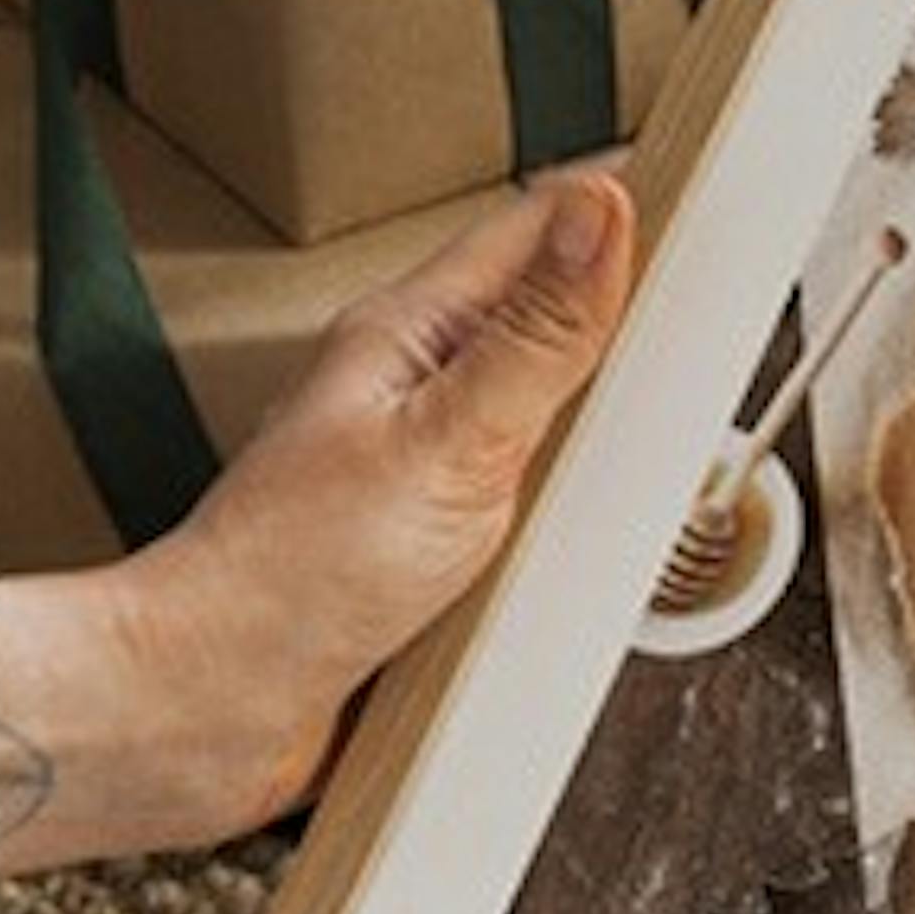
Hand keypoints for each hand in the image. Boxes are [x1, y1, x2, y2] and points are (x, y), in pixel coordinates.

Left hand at [0, 171, 636, 870]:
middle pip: (543, 323)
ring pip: (539, 421)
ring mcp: (420, 473)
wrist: (210, 709)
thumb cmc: (285, 573)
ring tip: (665, 414)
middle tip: (703, 309)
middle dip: (622, 318)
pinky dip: (566, 518)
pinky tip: (596, 534)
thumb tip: (597, 218)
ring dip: (598, 427)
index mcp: (408, 336)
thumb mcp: (446, 440)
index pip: (531, 231)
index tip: (700, 204)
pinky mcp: (428, 553)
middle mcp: (413, 395)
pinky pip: (521, 513)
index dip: (614, 210)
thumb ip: (536, 335)